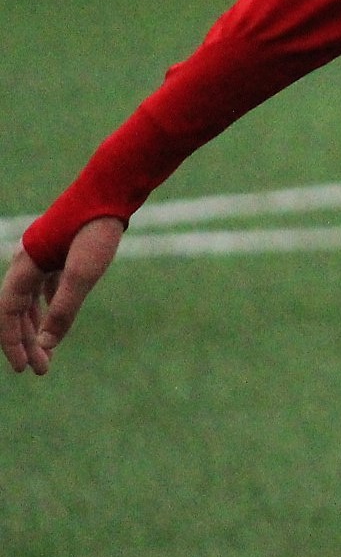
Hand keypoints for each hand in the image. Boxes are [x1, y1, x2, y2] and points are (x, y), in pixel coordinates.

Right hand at [1, 216, 123, 375]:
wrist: (113, 187)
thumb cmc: (98, 227)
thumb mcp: (83, 273)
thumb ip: (63, 309)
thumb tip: (47, 345)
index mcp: (25, 264)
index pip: (8, 313)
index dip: (13, 343)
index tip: (24, 369)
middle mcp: (27, 258)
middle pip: (17, 309)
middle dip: (26, 341)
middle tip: (40, 370)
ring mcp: (43, 253)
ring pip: (31, 297)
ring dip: (36, 325)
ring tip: (45, 352)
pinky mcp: (61, 248)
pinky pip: (46, 284)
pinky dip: (48, 305)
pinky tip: (55, 319)